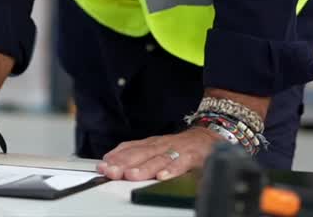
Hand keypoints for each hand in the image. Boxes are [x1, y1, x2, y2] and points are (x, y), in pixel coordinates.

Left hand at [97, 127, 223, 181]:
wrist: (209, 136)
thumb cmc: (180, 146)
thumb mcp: (156, 147)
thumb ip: (136, 153)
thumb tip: (110, 162)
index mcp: (151, 144)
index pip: (130, 149)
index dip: (116, 157)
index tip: (103, 165)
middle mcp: (161, 145)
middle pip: (141, 154)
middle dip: (125, 163)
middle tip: (112, 171)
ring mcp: (177, 149)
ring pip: (158, 159)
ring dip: (144, 168)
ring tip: (132, 175)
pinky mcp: (193, 156)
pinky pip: (182, 163)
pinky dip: (172, 169)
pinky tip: (163, 176)